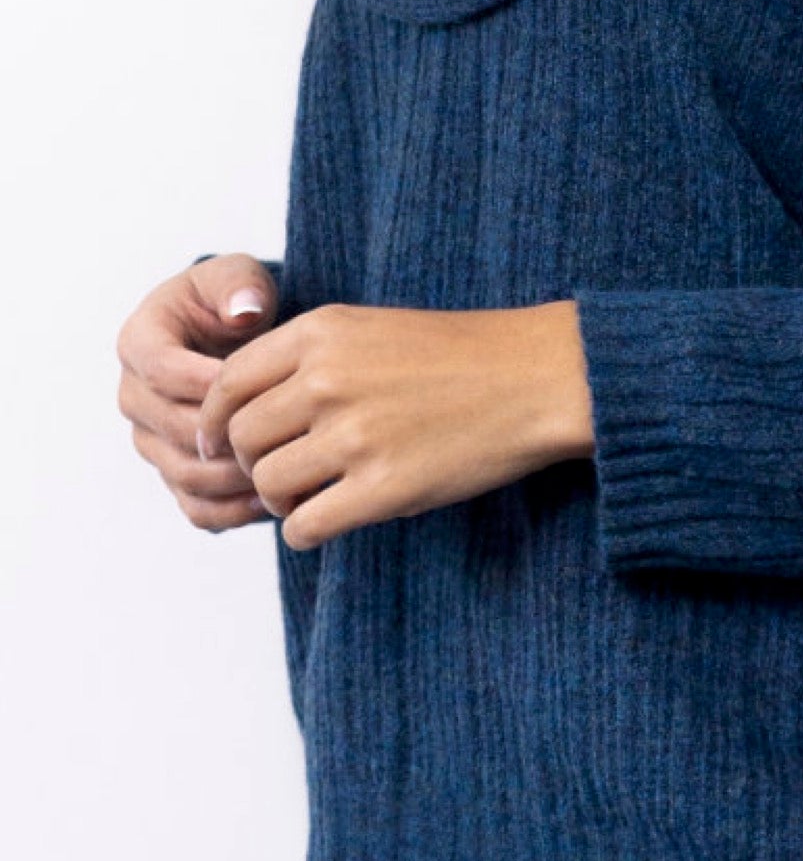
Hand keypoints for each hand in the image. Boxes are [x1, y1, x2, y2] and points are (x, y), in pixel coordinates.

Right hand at [116, 255, 281, 531]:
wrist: (235, 338)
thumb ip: (240, 285)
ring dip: (233, 478)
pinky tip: (273, 500)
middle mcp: (135, 395)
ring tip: (284, 469)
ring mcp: (151, 438)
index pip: (162, 369)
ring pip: (183, 473)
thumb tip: (245, 312)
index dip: (208, 381)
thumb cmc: (235, 300)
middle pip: (172, 428)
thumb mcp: (238, 277)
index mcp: (139, 341)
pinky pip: (194, 506)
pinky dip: (231, 511)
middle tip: (282, 435)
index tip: (260, 384)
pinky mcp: (173, 471)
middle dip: (227, 435)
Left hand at [195, 300, 596, 552]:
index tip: (217, 444)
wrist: (531, 378)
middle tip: (280, 473)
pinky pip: (305, 526)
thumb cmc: (454, 356)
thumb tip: (239, 411)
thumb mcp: (369, 329)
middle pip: (242, 439)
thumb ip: (306, 359)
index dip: (213, 421)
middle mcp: (327, 380)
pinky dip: (306, 530)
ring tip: (311, 494)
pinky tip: (330, 518)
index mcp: (320, 332)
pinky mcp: (382, 488)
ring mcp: (354, 435)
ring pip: (268, 485)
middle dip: (251, 463)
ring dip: (280, 500)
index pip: (226, 383)